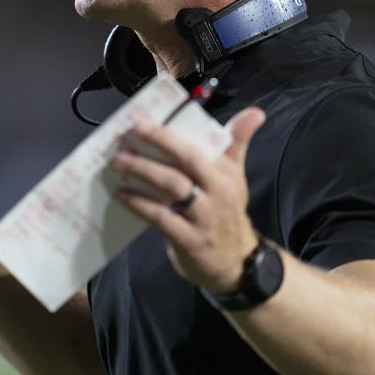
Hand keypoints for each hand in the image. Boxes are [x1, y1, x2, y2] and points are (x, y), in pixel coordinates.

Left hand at [110, 107, 266, 291]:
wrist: (237, 262)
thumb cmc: (227, 211)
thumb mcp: (235, 177)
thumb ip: (236, 142)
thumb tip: (255, 112)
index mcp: (226, 173)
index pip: (200, 146)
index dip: (171, 133)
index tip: (144, 120)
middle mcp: (219, 192)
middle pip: (188, 160)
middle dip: (158, 142)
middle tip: (130, 132)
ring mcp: (205, 217)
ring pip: (173, 186)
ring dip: (144, 171)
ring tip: (119, 161)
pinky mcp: (190, 240)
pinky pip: (160, 217)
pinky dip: (139, 204)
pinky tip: (122, 195)